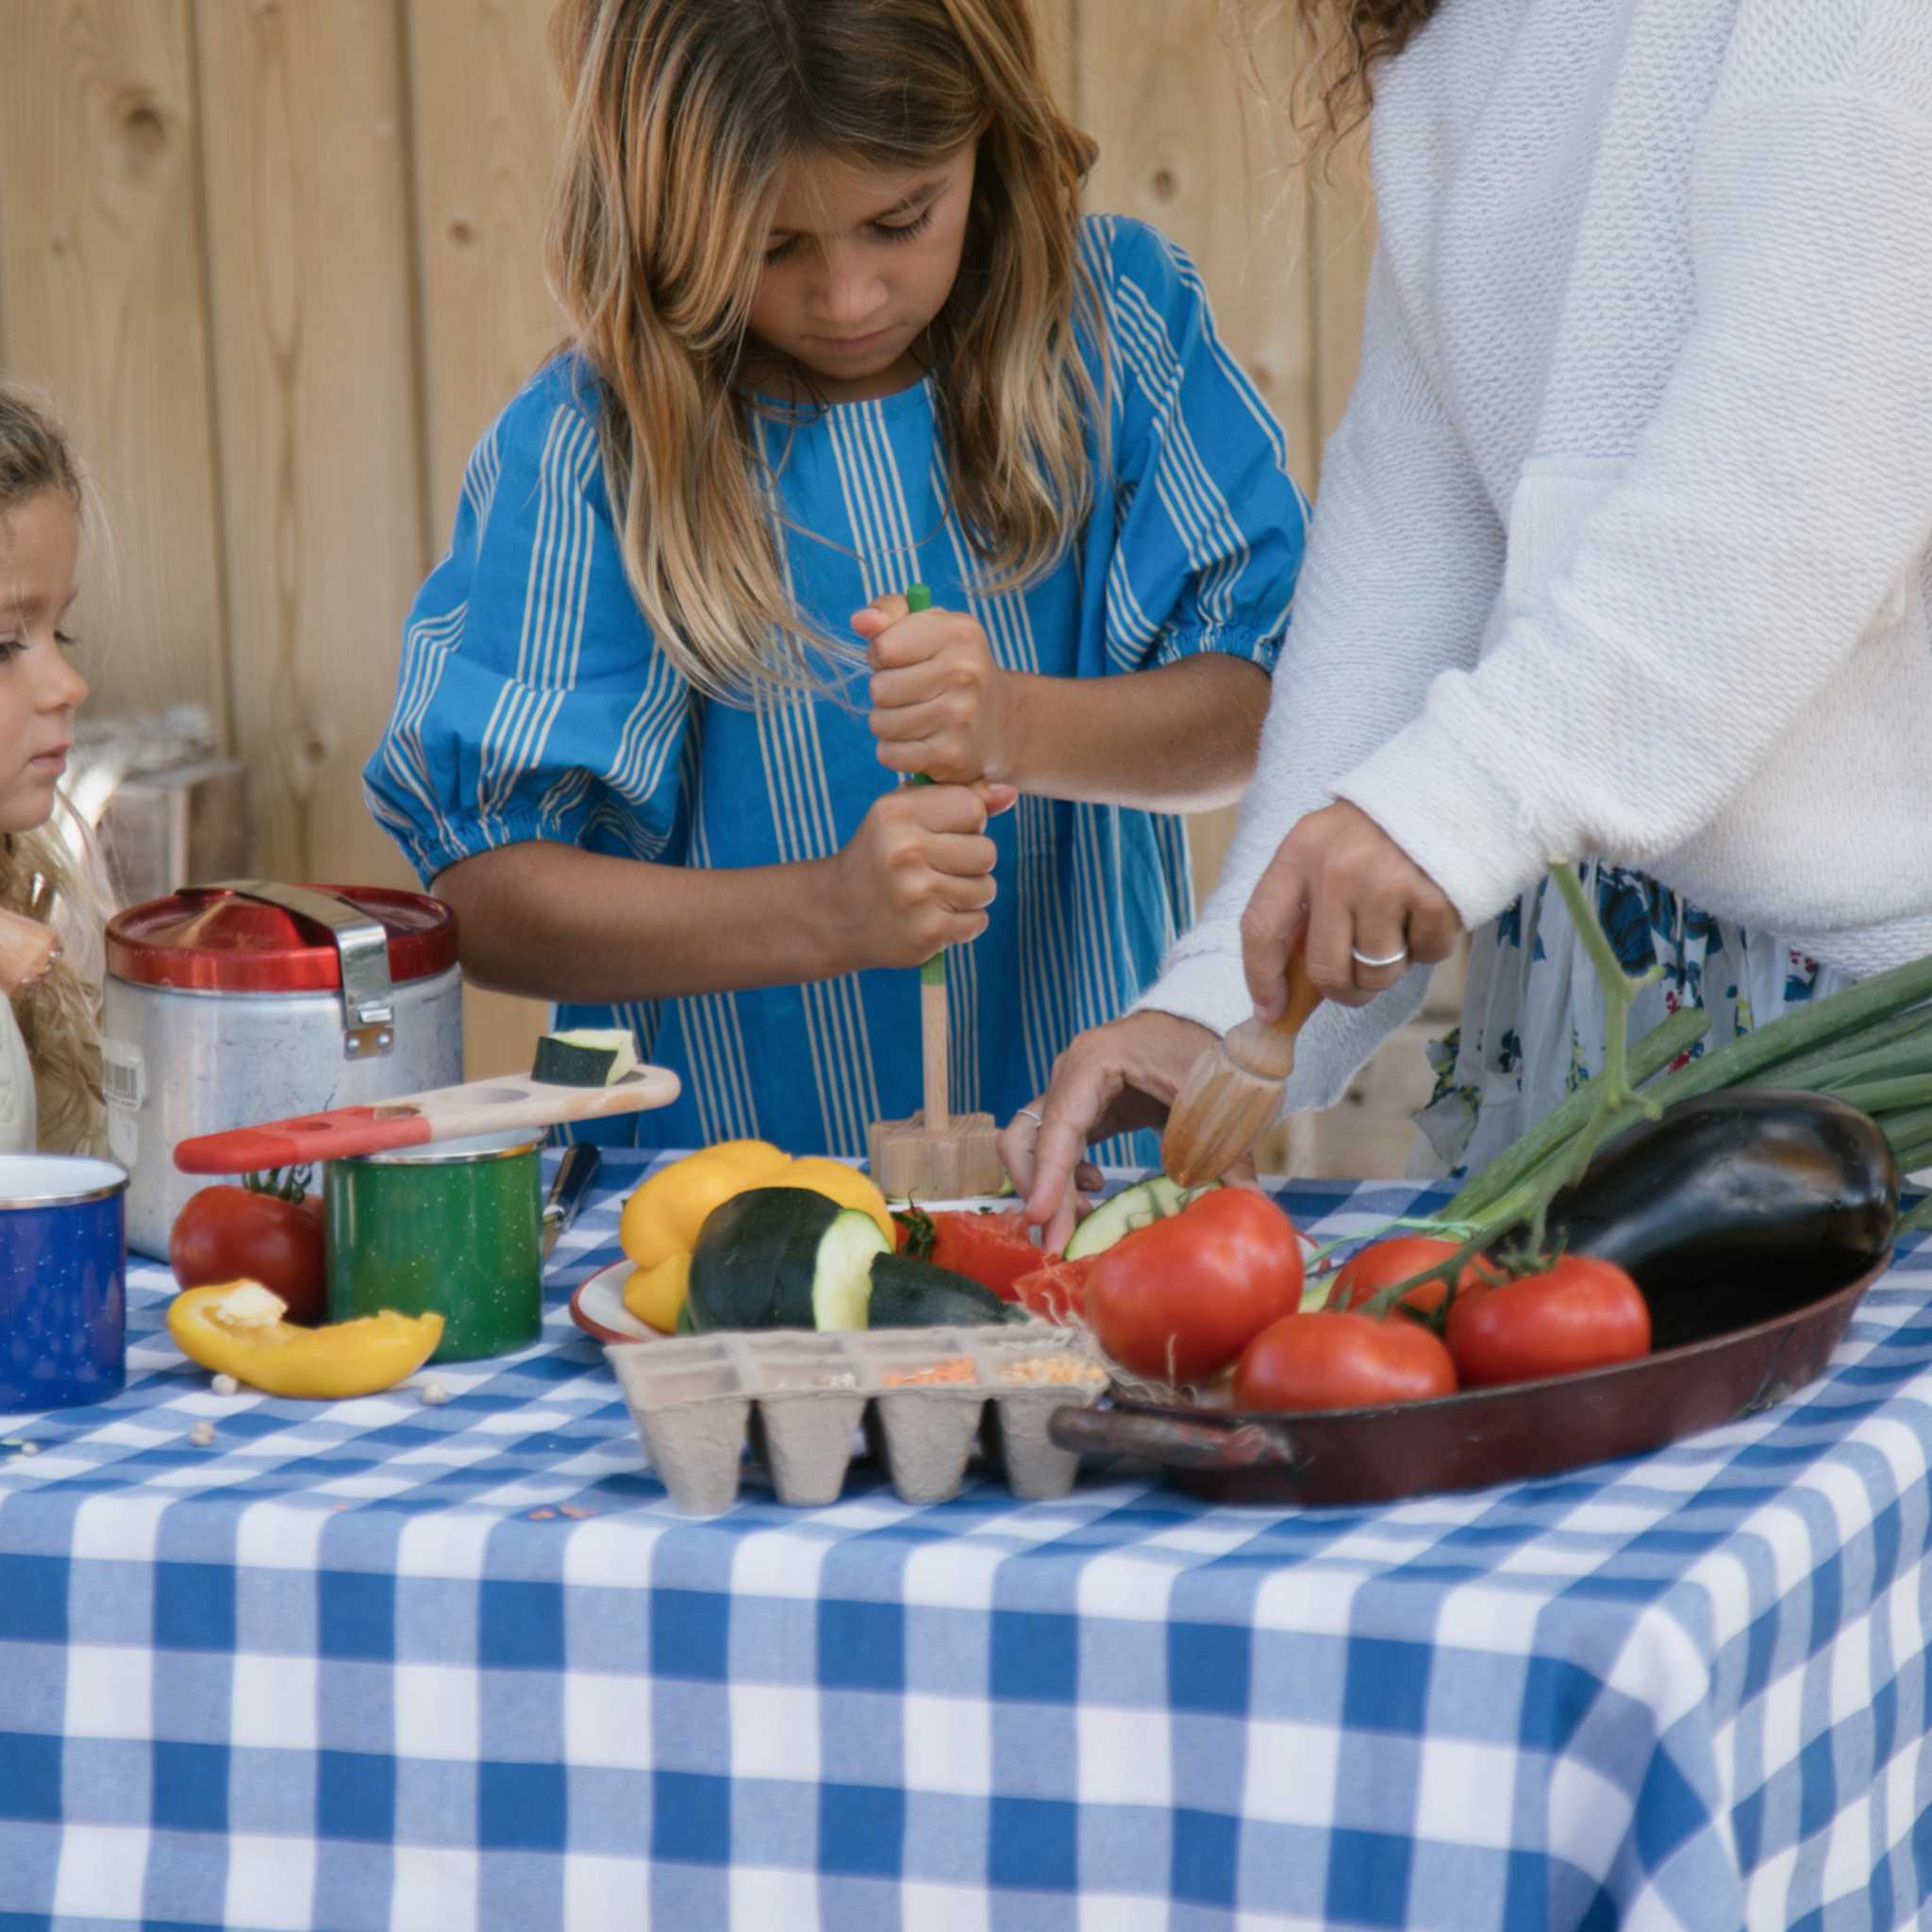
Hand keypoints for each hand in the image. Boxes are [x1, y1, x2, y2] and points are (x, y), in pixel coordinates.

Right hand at [829, 779, 1015, 971]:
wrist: (838, 913)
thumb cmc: (882, 853)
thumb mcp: (906, 813)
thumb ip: (959, 797)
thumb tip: (1010, 793)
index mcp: (897, 814)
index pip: (973, 808)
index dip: (968, 822)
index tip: (943, 833)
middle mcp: (904, 852)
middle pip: (987, 851)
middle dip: (972, 861)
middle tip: (939, 867)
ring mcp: (916, 895)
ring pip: (986, 888)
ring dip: (969, 893)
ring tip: (934, 892)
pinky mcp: (927, 932)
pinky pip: (978, 921)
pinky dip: (963, 922)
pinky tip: (933, 915)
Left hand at [854, 592, 1016, 785]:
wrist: (1003, 722)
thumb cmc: (953, 667)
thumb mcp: (931, 626)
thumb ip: (890, 612)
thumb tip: (860, 621)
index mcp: (959, 632)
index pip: (882, 649)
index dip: (881, 657)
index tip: (902, 661)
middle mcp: (964, 672)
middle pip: (879, 689)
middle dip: (885, 693)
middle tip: (912, 693)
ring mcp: (960, 716)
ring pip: (880, 724)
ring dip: (888, 723)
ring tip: (916, 717)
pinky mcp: (952, 755)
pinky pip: (890, 755)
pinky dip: (895, 752)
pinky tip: (919, 742)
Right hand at [1001, 1011, 1234, 1251]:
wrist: (1195, 1019)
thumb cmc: (1200, 1049)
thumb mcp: (1214, 1095)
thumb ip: (1226, 1150)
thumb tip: (1246, 1203)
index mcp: (1094, 1062)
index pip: (1058, 1125)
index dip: (1047, 1176)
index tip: (1042, 1219)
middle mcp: (1068, 1074)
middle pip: (1027, 1137)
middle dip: (1038, 1190)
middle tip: (1060, 1239)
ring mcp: (1068, 1090)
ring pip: (1031, 1144)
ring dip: (1046, 1185)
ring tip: (1082, 1214)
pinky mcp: (1078, 1107)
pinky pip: (1052, 1146)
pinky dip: (1061, 1175)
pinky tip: (1094, 1186)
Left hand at [1241, 800, 1461, 1013]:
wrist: (1455, 785)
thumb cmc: (1381, 829)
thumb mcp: (1326, 847)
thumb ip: (1305, 903)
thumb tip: (1290, 984)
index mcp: (1299, 852)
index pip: (1261, 929)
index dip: (1261, 978)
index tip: (1271, 1010)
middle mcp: (1336, 869)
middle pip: (1324, 969)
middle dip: (1341, 991)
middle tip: (1356, 987)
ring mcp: (1386, 884)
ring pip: (1377, 972)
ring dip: (1390, 968)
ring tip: (1399, 928)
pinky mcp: (1434, 897)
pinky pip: (1427, 956)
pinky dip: (1431, 945)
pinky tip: (1430, 909)